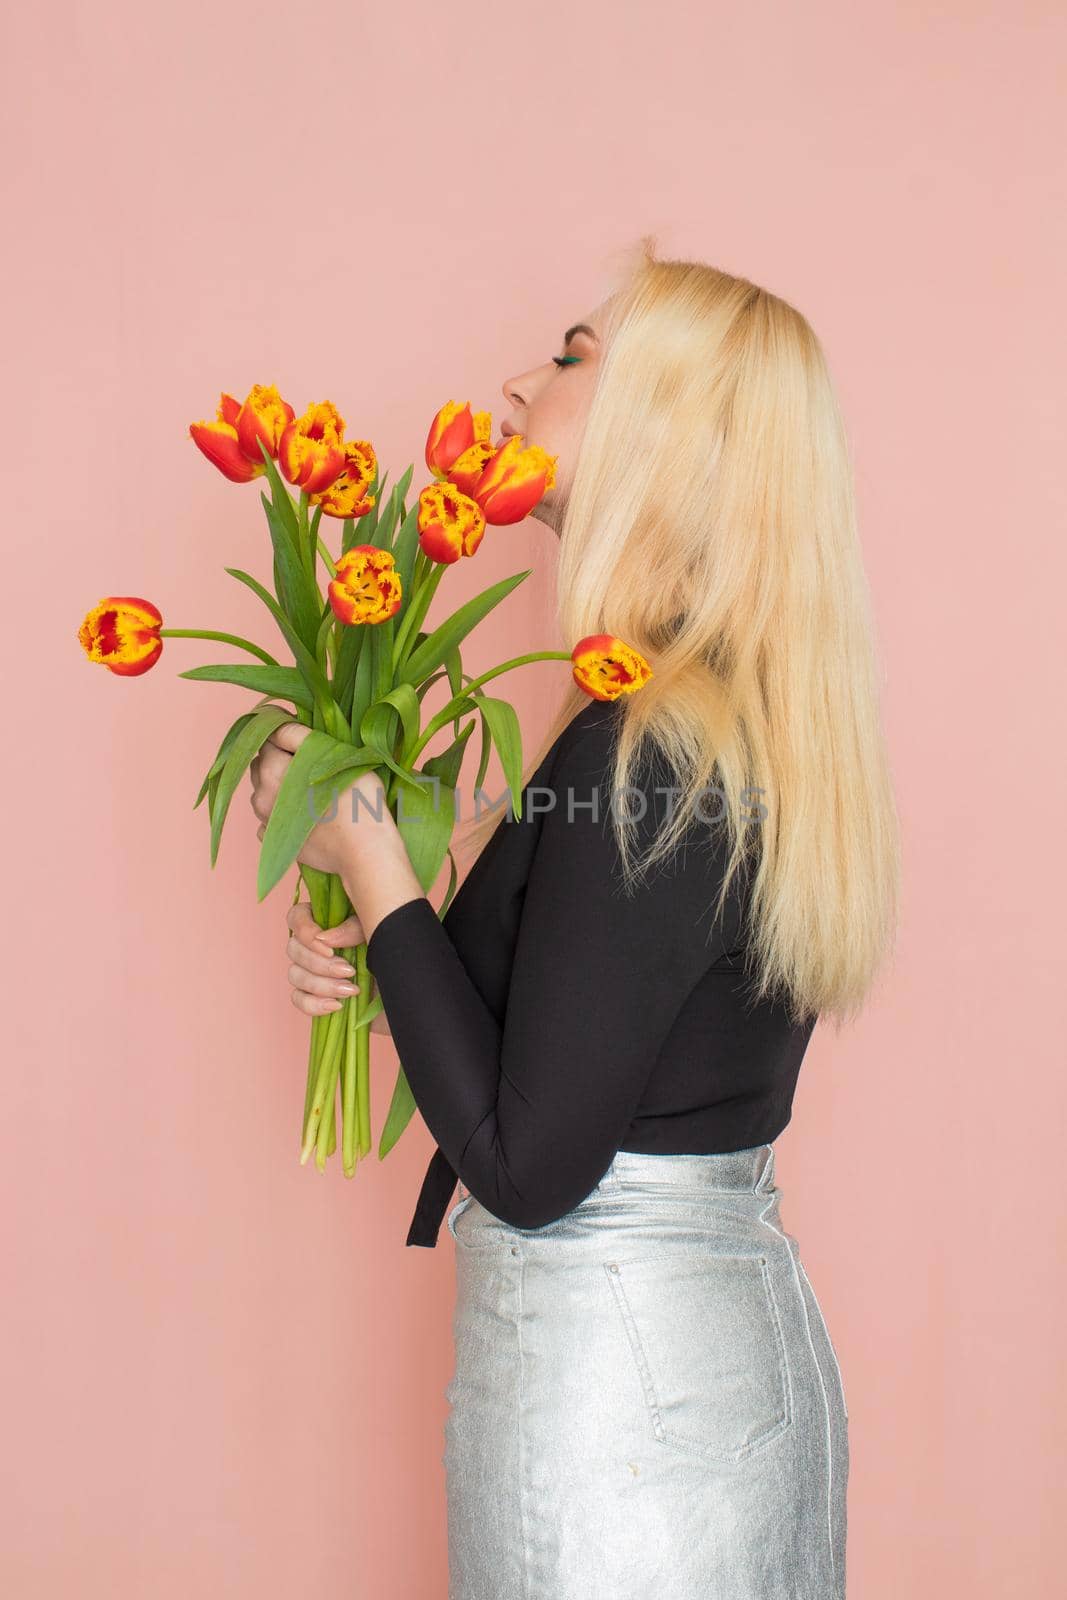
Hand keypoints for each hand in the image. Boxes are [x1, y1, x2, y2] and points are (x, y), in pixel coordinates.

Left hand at [249, 721, 398, 880]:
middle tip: (311, 763)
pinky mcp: (274, 842)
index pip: (266, 738)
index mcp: (271, 770)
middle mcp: (260, 795)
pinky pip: (269, 819)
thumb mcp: (333, 754)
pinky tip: (304, 815)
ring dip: (279, 786)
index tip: (306, 738)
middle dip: (279, 760)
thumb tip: (276, 724)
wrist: (365, 852)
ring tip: (310, 790)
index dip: (285, 734)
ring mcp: (265, 821)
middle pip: (261, 765)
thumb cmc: (357, 800)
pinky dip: (280, 813)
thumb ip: (299, 735)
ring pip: (264, 792)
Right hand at [284, 900, 391, 1033]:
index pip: (297, 917)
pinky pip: (298, 999)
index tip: (327, 948)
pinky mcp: (321, 998)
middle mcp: (322, 945)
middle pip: (293, 948)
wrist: (418, 996)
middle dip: (319, 964)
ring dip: (321, 984)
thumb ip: (354, 928)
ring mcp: (319, 973)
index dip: (304, 931)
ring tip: (352, 990)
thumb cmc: (404, 958)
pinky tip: (337, 1006)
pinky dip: (313, 1004)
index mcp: (334, 921)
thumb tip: (323, 938)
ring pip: (294, 975)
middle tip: (350, 970)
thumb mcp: (383, 934)